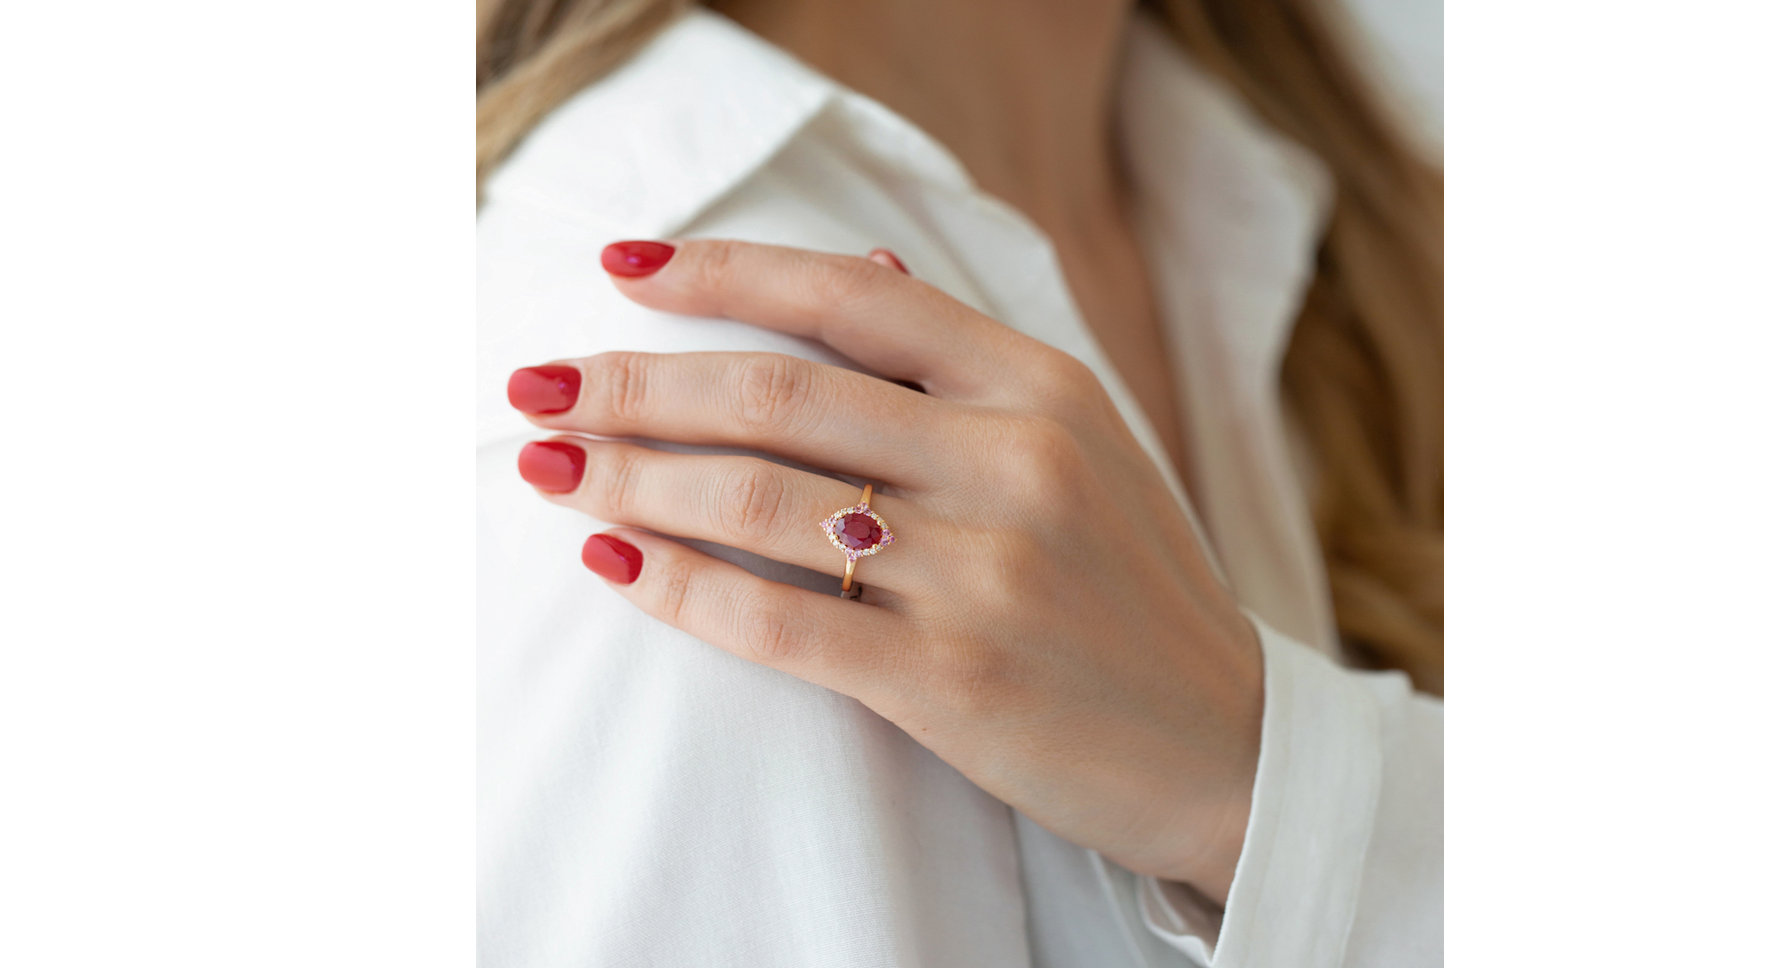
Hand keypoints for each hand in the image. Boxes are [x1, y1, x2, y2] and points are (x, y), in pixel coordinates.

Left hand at [507, 239, 1263, 903]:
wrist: (1224, 745)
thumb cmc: (1134, 590)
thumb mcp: (1086, 445)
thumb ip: (971, 365)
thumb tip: (864, 276)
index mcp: (1041, 386)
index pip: (851, 297)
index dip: (722, 273)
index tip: (622, 271)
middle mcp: (1013, 461)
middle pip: (777, 393)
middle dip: (635, 382)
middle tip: (538, 382)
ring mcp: (985, 571)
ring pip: (758, 499)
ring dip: (629, 475)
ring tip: (546, 462)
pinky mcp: (953, 679)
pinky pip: (776, 619)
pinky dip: (675, 584)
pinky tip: (609, 559)